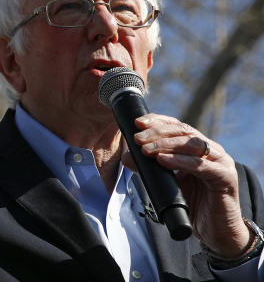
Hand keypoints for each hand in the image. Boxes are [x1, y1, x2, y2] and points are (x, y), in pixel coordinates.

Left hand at [125, 114, 249, 256]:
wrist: (217, 231)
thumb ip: (151, 169)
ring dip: (166, 144)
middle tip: (137, 138)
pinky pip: (201, 165)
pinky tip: (163, 160)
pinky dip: (180, 161)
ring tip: (146, 150)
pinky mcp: (226, 178)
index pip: (177, 126)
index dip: (158, 121)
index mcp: (199, 148)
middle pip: (184, 131)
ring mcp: (221, 162)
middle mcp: (212, 151)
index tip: (137, 123)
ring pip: (192, 144)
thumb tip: (127, 157)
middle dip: (158, 132)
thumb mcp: (168, 183)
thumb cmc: (193, 204)